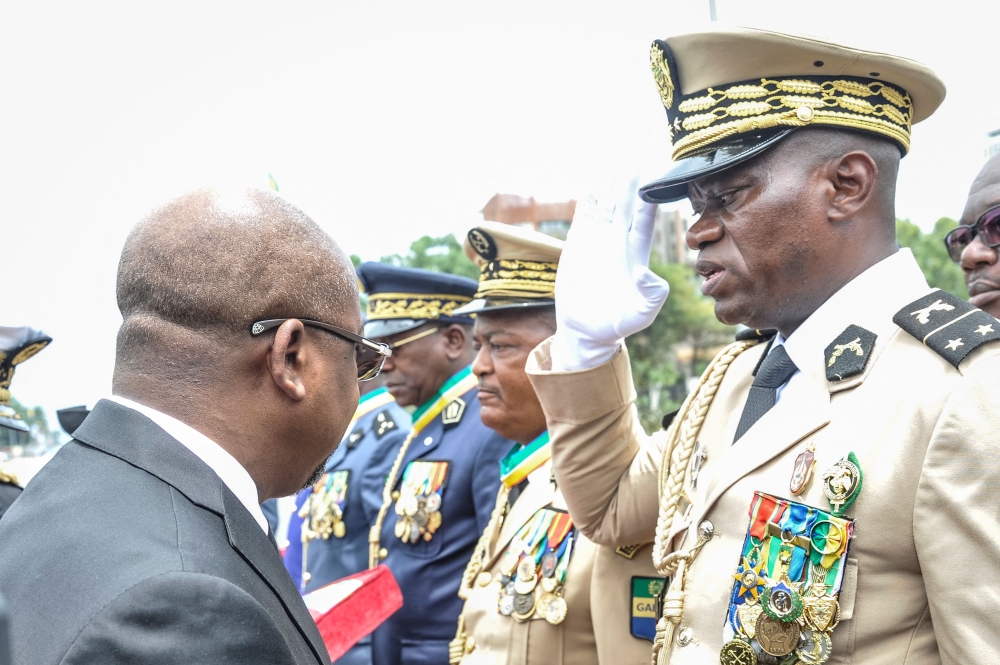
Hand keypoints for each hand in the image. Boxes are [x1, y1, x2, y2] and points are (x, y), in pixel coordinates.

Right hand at [551, 176, 670, 370]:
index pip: (645, 220)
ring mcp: (597, 241)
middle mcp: (618, 243)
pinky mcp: (578, 244)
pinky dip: (587, 200)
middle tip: (632, 165)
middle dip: (628, 186)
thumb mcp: (640, 315)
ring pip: (605, 206)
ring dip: (608, 188)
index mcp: (637, 254)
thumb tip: (647, 273)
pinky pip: (584, 215)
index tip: (652, 182)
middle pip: (625, 206)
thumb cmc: (616, 325)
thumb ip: (651, 296)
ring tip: (611, 168)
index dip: (649, 201)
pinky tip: (591, 186)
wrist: (585, 330)